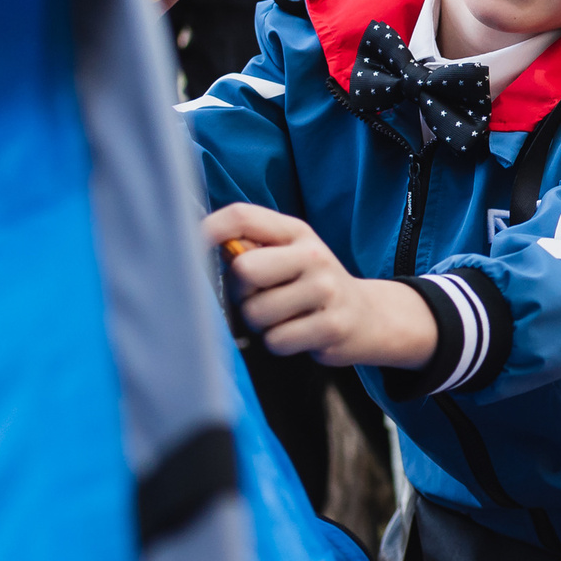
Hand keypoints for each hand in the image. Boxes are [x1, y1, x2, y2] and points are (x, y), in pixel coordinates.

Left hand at [204, 203, 437, 367]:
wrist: (369, 317)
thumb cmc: (312, 285)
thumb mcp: (290, 255)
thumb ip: (251, 246)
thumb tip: (199, 247)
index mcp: (296, 232)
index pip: (241, 217)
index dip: (207, 231)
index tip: (191, 249)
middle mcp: (313, 256)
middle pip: (244, 269)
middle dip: (239, 292)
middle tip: (256, 297)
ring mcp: (326, 291)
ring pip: (257, 312)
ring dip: (260, 323)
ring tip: (282, 318)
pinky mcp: (331, 327)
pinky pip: (277, 340)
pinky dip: (279, 343)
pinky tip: (297, 334)